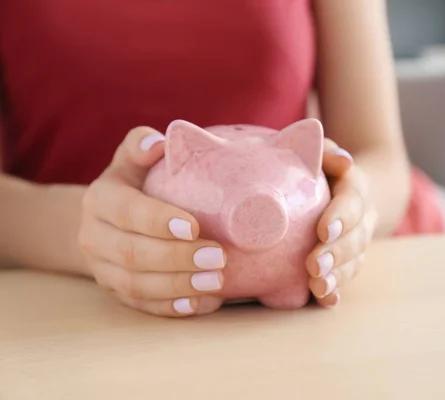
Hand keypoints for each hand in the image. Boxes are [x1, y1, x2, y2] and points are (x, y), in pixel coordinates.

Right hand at [78, 127, 225, 316]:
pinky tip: (201, 304)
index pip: (126, 211)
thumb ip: (142, 145)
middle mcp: (94, 237)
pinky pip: (142, 307)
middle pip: (132, 254)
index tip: (195, 226)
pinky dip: (171, 308)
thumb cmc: (133, 183)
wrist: (106, 220)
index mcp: (100, 199)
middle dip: (177, 258)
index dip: (158, 221)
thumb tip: (160, 142)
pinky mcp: (116, 293)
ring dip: (178, 286)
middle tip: (219, 257)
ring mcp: (103, 269)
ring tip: (216, 282)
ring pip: (136, 286)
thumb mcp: (132, 160)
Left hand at [306, 140, 377, 306]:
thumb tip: (342, 160)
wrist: (345, 186)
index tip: (324, 230)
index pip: (353, 201)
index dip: (341, 216)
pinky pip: (347, 276)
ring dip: (337, 275)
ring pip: (354, 261)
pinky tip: (325, 300)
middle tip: (314, 265)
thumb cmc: (323, 167)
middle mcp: (362, 217)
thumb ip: (327, 151)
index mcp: (355, 188)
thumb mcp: (323, 152)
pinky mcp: (349, 260)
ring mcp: (358, 241)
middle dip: (337, 253)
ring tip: (318, 287)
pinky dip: (338, 289)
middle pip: (356, 237)